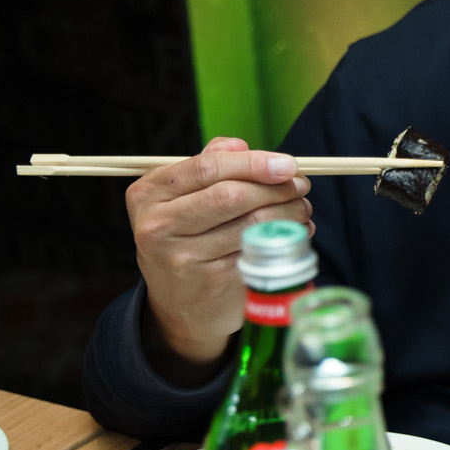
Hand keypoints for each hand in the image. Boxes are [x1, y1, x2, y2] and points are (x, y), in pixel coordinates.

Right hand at [128, 137, 313, 382]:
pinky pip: (258, 250)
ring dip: (289, 212)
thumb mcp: (183, 198)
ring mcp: (184, 257)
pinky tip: (293, 232)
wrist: (180, 304)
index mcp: (148, 194)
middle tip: (301, 186)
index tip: (288, 164)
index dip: (254, 163)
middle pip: (232, 195)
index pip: (207, 167)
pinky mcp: (212, 281)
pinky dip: (285, 237)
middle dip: (276, 187)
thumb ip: (210, 163)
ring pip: (252, 223)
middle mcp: (158, 226)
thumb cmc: (187, 237)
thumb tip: (242, 145)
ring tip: (301, 208)